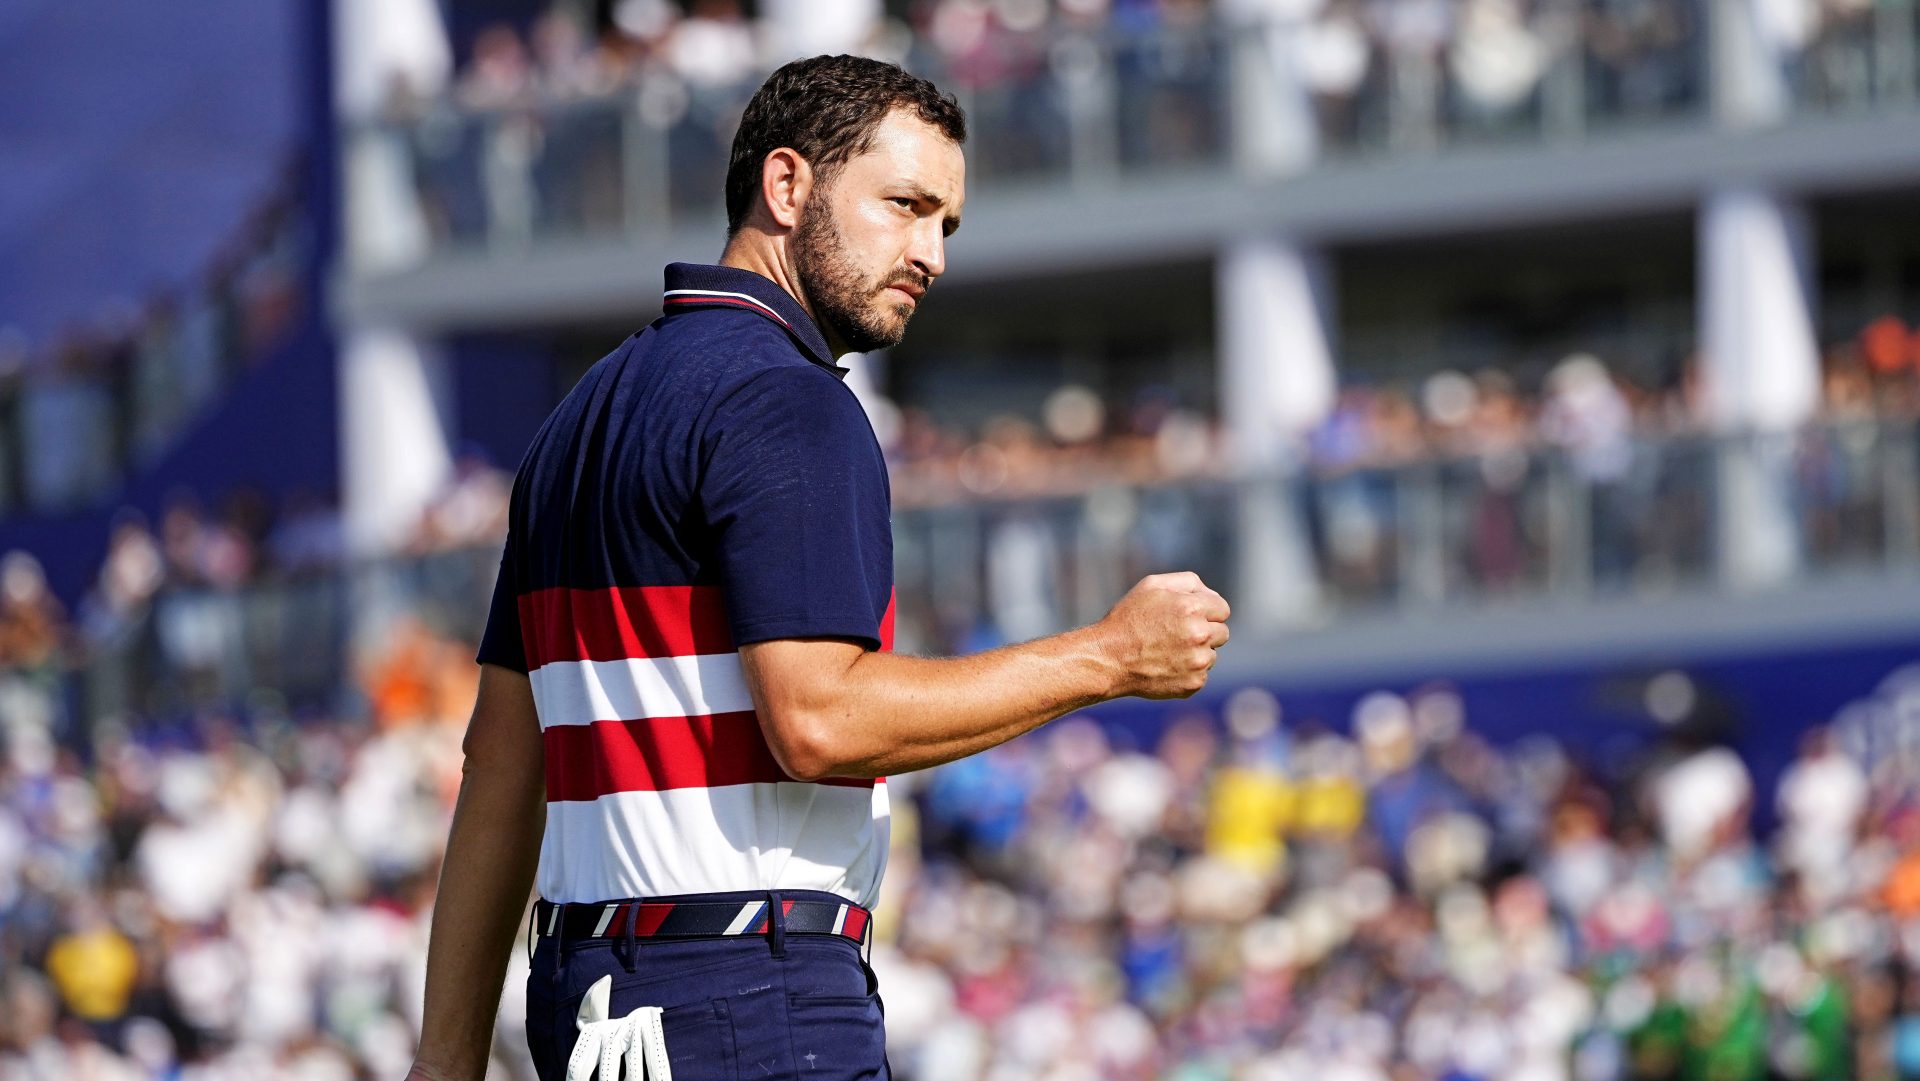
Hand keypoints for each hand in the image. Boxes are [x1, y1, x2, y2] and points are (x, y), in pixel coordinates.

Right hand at [1096, 572, 1230, 699]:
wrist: (1108, 659)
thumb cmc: (1128, 619)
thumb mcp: (1152, 586)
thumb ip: (1188, 582)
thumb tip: (1212, 596)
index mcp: (1193, 607)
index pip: (1222, 610)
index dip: (1205, 612)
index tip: (1188, 617)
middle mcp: (1200, 634)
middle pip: (1222, 633)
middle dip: (1204, 632)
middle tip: (1176, 635)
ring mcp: (1198, 661)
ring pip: (1211, 656)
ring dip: (1196, 653)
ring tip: (1167, 652)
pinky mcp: (1194, 683)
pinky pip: (1201, 675)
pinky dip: (1187, 672)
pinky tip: (1165, 667)